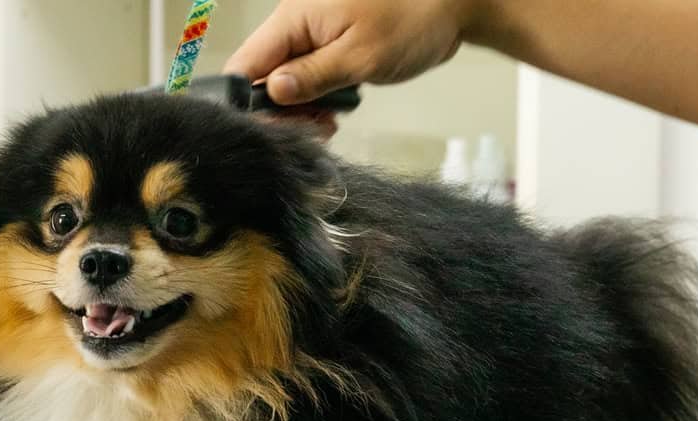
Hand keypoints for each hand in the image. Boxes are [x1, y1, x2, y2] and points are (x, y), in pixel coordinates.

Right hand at [224, 0, 481, 105]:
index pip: (247, 64)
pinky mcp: (329, 49)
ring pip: (285, 82)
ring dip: (301, 110)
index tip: (272, 130)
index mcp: (293, 18)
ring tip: (327, 126)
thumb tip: (272, 93)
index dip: (249, 101)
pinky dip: (317, 101)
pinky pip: (308, 79)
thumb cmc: (411, 22)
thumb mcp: (360, 57)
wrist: (450, 7)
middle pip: (262, 76)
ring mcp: (312, 38)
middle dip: (280, 111)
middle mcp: (295, 25)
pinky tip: (333, 116)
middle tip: (312, 131)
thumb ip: (313, 77)